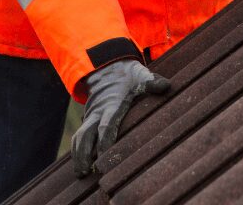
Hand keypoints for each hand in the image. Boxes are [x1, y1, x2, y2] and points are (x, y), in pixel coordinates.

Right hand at [71, 58, 170, 176]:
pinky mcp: (87, 119)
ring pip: (80, 137)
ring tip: (81, 173)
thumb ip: (152, 82)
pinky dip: (76, 150)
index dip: (105, 140)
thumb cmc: (129, 75)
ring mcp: (90, 116)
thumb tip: (166, 86)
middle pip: (87, 134)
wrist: (108, 68)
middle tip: (86, 172)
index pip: (106, 124)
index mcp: (111, 104)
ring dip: (78, 154)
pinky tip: (80, 165)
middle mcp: (97, 111)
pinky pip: (78, 136)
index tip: (104, 155)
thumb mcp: (141, 75)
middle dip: (84, 153)